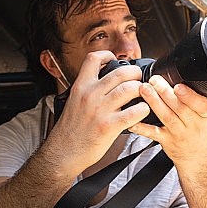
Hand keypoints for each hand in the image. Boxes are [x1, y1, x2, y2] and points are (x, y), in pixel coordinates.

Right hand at [48, 51, 148, 173]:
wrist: (63, 152)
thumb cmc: (70, 130)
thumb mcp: (73, 102)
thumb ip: (88, 91)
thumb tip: (104, 83)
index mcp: (80, 87)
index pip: (93, 59)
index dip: (107, 55)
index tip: (114, 60)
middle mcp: (90, 95)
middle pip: (120, 72)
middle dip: (135, 73)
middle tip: (139, 79)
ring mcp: (100, 110)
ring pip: (130, 89)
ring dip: (142, 89)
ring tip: (143, 94)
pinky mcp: (109, 126)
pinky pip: (133, 112)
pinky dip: (143, 109)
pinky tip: (142, 111)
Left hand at [128, 76, 206, 169]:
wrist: (198, 156)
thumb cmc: (200, 128)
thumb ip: (199, 95)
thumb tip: (188, 73)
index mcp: (206, 114)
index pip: (200, 104)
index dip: (189, 96)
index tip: (178, 86)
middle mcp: (193, 124)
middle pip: (179, 108)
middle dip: (165, 93)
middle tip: (153, 80)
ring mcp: (179, 134)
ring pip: (166, 117)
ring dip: (154, 102)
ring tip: (143, 89)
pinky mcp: (167, 141)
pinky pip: (153, 134)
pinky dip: (142, 127)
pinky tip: (133, 121)